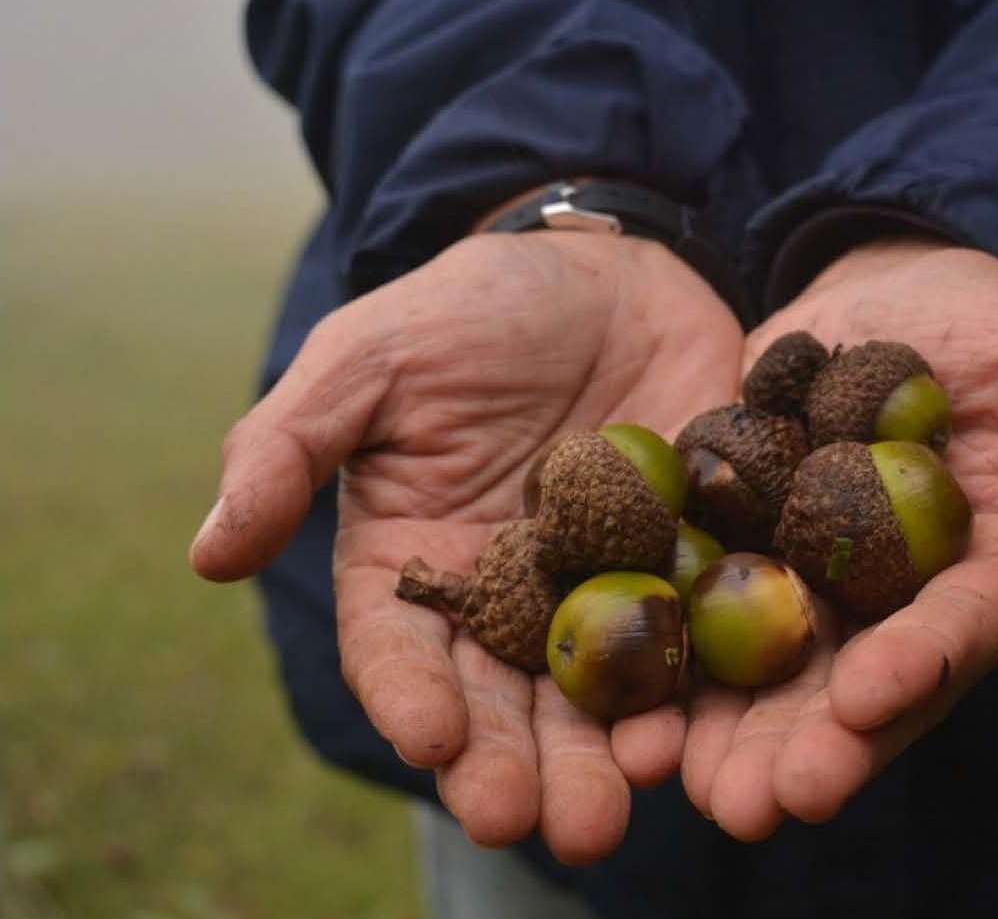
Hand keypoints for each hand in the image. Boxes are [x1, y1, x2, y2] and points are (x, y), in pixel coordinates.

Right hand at [188, 230, 743, 860]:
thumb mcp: (371, 358)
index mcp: (417, 561)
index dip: (411, 699)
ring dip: (606, 755)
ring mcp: (603, 588)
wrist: (609, 267)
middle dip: (519, 765)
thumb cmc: (471, 307)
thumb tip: (206, 555)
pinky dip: (694, 687)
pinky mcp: (689, 565)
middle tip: (541, 822)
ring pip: (597, 692)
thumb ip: (290, 448)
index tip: (432, 743)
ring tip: (623, 802)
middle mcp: (508, 597)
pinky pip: (691, 635)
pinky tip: (699, 728)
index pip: (399, 650)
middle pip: (505, 699)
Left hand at [681, 238, 997, 839]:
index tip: (868, 697)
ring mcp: (823, 586)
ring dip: (736, 734)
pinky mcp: (748, 551)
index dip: (923, 665)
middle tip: (760, 803)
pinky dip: (673, 659)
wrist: (897, 291)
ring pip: (781, 674)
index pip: (967, 629)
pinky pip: (708, 611)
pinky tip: (630, 705)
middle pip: (866, 686)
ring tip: (689, 786)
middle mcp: (908, 604)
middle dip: (816, 746)